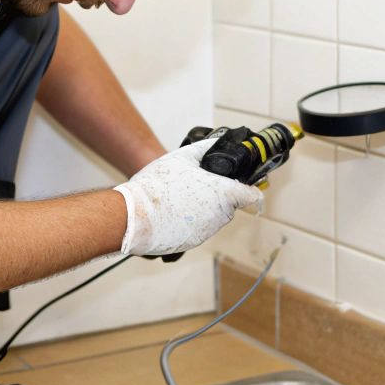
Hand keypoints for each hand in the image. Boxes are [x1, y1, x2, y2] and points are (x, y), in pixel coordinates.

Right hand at [113, 138, 263, 256]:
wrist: (133, 215)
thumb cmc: (158, 185)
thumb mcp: (182, 157)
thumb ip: (204, 149)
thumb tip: (216, 141)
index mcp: (223, 194)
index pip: (252, 196)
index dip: (250, 190)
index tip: (246, 188)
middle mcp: (220, 216)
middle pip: (229, 206)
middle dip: (219, 197)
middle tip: (198, 187)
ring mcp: (207, 231)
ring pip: (213, 218)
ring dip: (203, 209)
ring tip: (180, 198)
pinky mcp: (192, 243)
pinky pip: (198, 230)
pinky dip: (190, 222)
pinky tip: (173, 212)